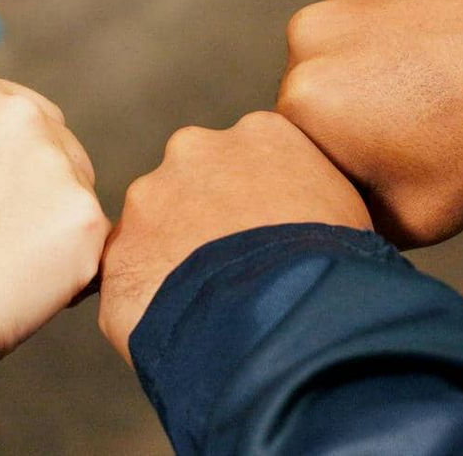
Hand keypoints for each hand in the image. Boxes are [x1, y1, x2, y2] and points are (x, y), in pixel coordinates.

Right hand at [0, 72, 107, 361]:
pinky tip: (18, 292)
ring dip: (54, 237)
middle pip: (63, 156)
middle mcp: (21, 113)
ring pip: (76, 205)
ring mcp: (56, 163)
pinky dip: (68, 277)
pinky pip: (91, 252)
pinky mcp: (84, 216)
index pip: (28, 124)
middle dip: (44, 197)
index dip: (13, 172)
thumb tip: (9, 170)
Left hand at [99, 112, 370, 362]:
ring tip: (208, 309)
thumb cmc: (334, 265)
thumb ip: (306, 191)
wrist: (288, 313)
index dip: (255, 203)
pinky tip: (183, 329)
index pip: (246, 159)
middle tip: (231, 272)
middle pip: (192, 183)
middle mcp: (195, 149)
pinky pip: (131, 278)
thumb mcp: (343, 207)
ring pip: (154, 230)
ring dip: (171, 262)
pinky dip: (149, 302)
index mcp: (259, 133)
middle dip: (202, 221)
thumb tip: (301, 216)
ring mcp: (149, 197)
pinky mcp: (119, 252)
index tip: (265, 238)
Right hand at [278, 0, 462, 246]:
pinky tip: (448, 42)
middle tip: (422, 119)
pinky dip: (401, 24)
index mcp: (305, 101)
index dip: (349, 162)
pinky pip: (376, 5)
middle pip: (317, 91)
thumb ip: (356, 219)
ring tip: (439, 78)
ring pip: (344, 44)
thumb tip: (335, 211)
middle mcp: (309, 35)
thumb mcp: (421, 217)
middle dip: (355, 110)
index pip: (304, 146)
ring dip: (375, 63)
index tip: (401, 160)